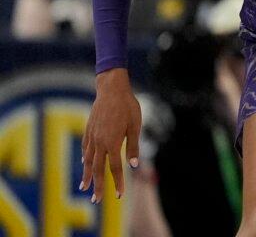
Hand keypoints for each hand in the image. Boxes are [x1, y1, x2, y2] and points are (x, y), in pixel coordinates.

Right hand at [81, 69, 140, 202]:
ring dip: (87, 175)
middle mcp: (100, 142)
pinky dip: (85, 159)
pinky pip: (86, 149)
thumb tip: (134, 165)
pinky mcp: (88, 130)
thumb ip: (133, 146)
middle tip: (96, 201)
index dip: (117, 182)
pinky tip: (85, 164)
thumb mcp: (135, 126)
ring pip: (88, 161)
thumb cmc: (127, 106)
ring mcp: (92, 136)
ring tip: (84, 188)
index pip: (115, 168)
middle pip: (97, 169)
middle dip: (98, 186)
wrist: (111, 89)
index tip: (119, 195)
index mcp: (112, 143)